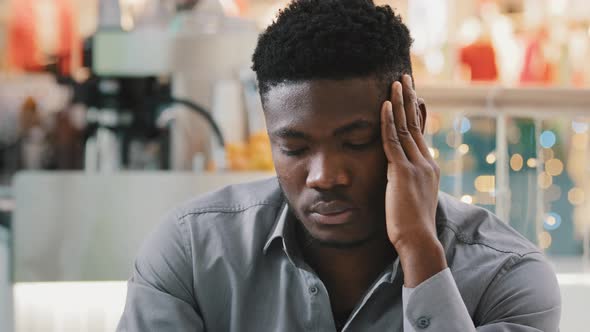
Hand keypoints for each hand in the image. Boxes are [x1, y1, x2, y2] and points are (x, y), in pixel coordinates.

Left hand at [380, 74, 445, 286]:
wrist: (418, 240)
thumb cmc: (413, 227)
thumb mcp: (413, 199)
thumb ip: (408, 184)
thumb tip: (400, 178)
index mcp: (429, 168)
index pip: (421, 134)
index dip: (416, 113)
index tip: (414, 96)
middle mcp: (426, 162)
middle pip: (416, 124)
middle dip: (410, 99)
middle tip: (405, 78)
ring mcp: (415, 165)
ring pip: (406, 127)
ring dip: (400, 102)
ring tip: (396, 81)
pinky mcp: (402, 171)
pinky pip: (393, 140)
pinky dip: (388, 121)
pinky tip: (384, 104)